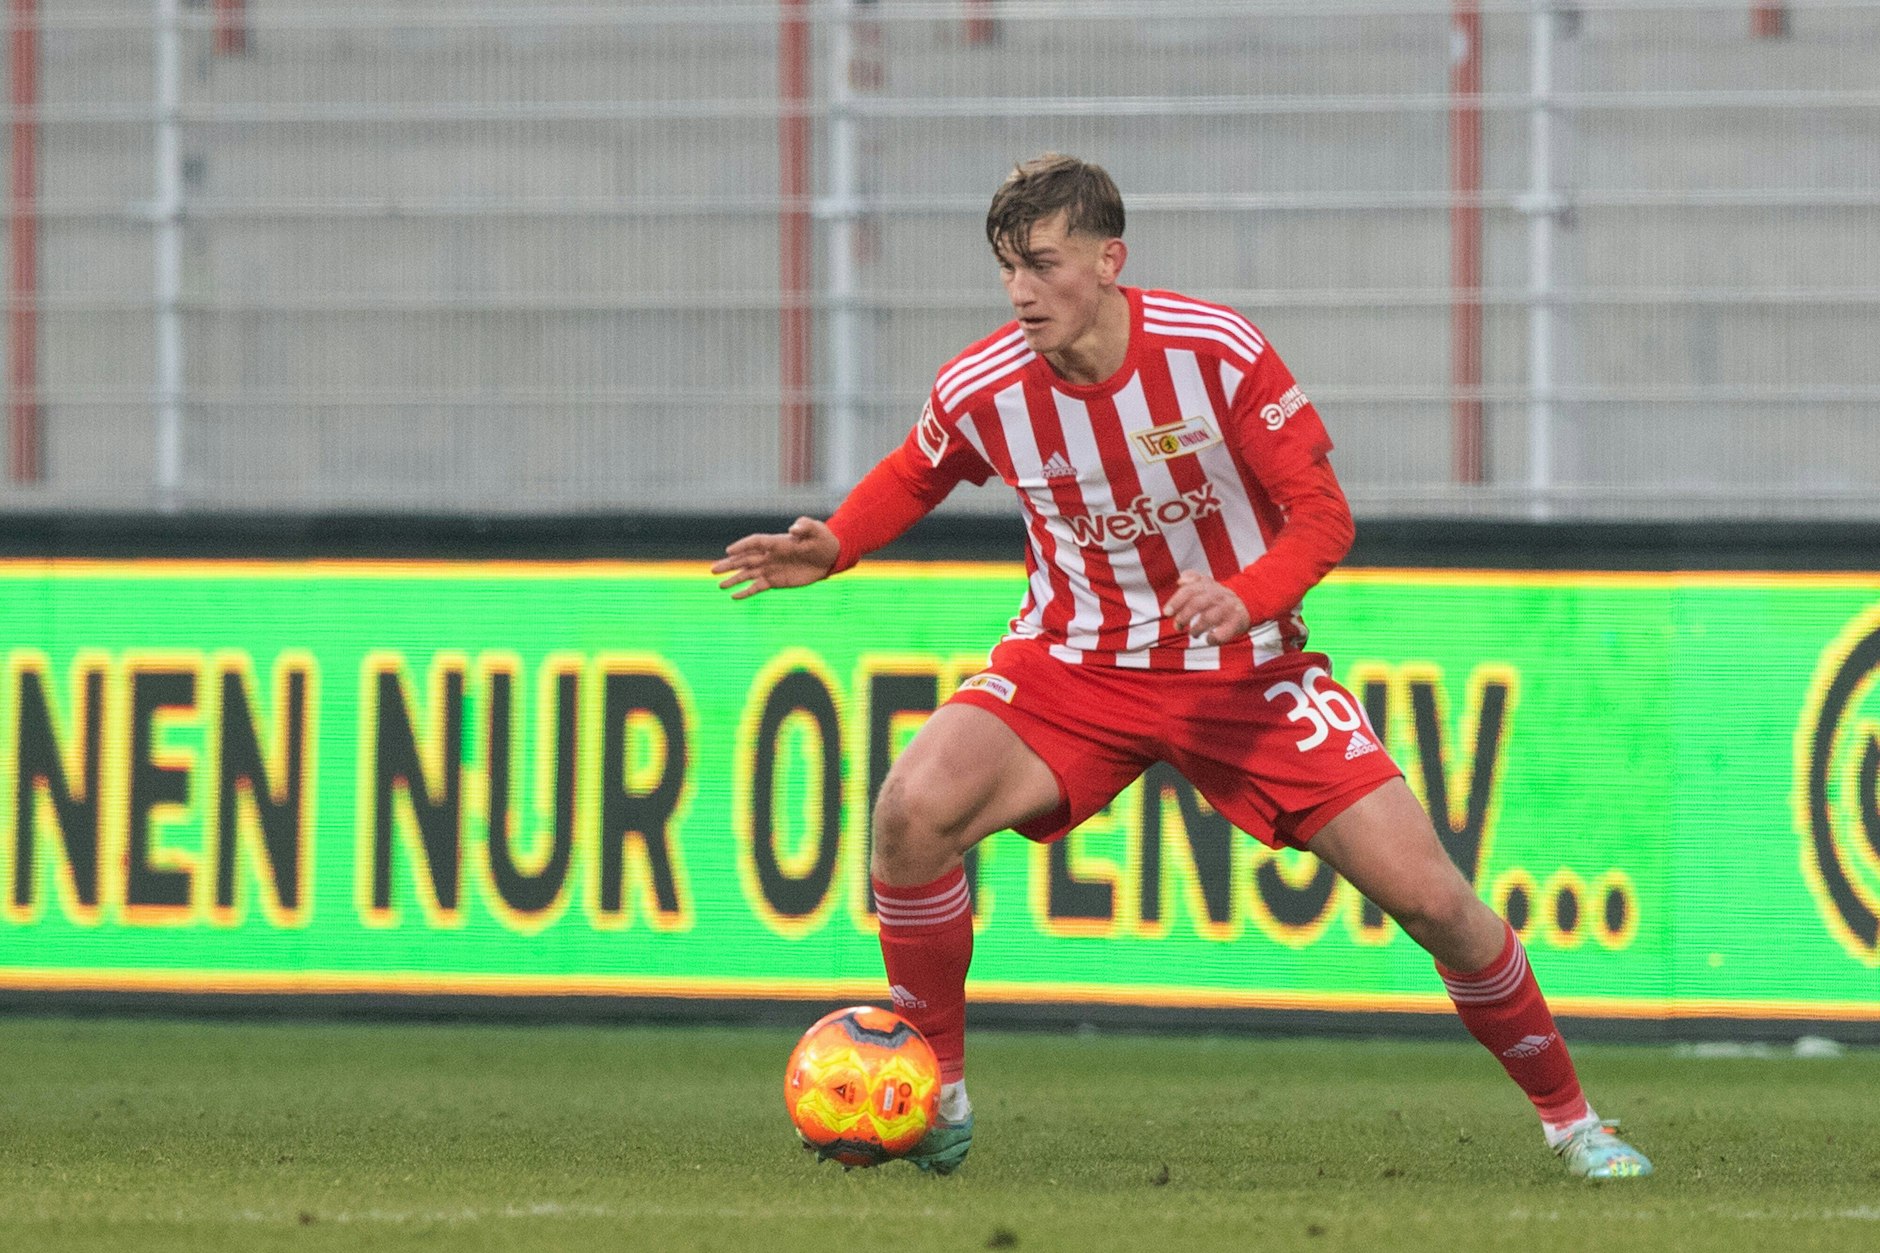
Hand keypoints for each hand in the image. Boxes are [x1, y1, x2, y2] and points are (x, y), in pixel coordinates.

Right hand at [712, 517, 840, 599]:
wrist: (830, 557)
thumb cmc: (823, 539)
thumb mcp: (816, 530)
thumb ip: (804, 527)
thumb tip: (793, 529)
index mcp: (777, 542)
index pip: (755, 543)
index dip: (742, 546)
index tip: (729, 551)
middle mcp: (770, 555)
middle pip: (745, 559)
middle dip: (729, 565)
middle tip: (713, 570)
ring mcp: (771, 568)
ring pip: (747, 574)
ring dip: (733, 579)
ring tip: (719, 585)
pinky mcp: (776, 581)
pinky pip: (757, 587)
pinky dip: (746, 592)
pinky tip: (734, 597)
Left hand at [1163, 570, 1251, 646]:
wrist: (1248, 601)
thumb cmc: (1219, 596)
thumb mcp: (1206, 582)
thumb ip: (1192, 578)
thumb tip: (1180, 581)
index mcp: (1208, 586)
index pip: (1189, 591)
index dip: (1176, 601)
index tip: (1167, 613)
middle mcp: (1218, 595)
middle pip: (1197, 604)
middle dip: (1184, 617)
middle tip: (1178, 627)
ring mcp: (1228, 609)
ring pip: (1209, 618)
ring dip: (1196, 628)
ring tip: (1193, 633)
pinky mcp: (1236, 623)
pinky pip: (1223, 633)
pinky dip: (1214, 638)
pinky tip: (1209, 639)